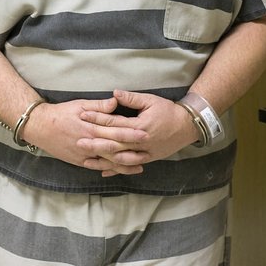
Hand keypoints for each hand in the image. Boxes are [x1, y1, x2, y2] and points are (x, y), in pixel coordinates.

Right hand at [23, 97, 148, 175]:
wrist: (40, 127)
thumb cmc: (60, 113)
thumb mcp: (79, 104)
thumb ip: (99, 106)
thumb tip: (115, 102)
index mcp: (91, 128)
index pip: (115, 131)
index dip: (131, 133)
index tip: (145, 133)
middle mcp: (90, 143)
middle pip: (115, 148)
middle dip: (133, 150)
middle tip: (149, 151)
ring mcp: (85, 155)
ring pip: (108, 161)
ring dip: (125, 164)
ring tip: (140, 164)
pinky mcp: (79, 161)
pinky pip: (98, 167)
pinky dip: (110, 169)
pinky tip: (120, 170)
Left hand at [77, 89, 197, 176]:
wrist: (187, 126)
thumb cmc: (168, 111)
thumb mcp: (151, 100)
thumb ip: (132, 98)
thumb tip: (114, 94)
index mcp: (140, 126)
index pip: (114, 123)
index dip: (98, 118)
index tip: (83, 115)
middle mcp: (141, 142)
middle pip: (114, 144)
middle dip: (95, 142)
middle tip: (78, 141)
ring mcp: (144, 153)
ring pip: (120, 159)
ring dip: (103, 160)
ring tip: (86, 159)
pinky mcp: (147, 159)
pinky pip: (129, 166)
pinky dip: (116, 170)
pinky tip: (103, 172)